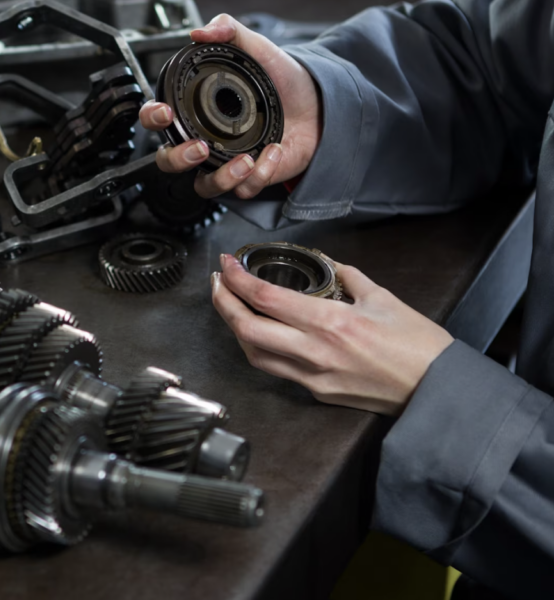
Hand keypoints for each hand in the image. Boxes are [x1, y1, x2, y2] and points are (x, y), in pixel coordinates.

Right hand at [140, 14, 322, 199]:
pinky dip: (260, 174)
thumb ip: (228, 30)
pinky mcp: (250, 179)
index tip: (165, 112)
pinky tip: (274, 151)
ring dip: (221, 178)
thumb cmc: (283, 81)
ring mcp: (225, 162)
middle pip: (169, 162)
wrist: (319, 103)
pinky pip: (243, 190)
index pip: (158, 119)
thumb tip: (200, 32)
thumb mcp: (257, 48)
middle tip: (200, 147)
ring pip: (204, 186)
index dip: (153, 118)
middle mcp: (205, 139)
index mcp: (196, 111)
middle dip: (179, 158)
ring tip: (245, 161)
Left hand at [210, 253, 453, 415]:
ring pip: (255, 355)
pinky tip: (259, 333)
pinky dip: (260, 349)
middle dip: (223, 303)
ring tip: (231, 306)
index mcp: (331, 323)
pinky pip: (277, 370)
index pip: (265, 298)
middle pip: (247, 329)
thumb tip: (329, 264)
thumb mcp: (383, 298)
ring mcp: (313, 377)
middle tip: (217, 283)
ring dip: (235, 329)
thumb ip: (348, 277)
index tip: (227, 264)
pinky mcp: (317, 392)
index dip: (238, 279)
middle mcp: (315, 352)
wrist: (438, 391)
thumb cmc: (419, 346)